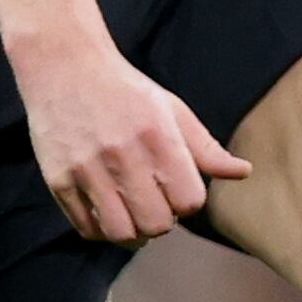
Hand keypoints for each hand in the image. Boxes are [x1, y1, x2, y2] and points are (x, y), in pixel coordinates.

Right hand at [10, 32, 251, 242]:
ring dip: (132, 234)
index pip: (189, 201)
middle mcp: (123, 155)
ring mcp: (87, 169)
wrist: (65, 66)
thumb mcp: (172, 110)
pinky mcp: (58, 179)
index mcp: (159, 137)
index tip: (177, 190)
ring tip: (133, 218)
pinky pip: (85, 227)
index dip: (187, 203)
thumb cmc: (127, 92)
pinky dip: (100, 230)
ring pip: (120, 232)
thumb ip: (205, 148)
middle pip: (156, 224)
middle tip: (155, 207)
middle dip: (162, 222)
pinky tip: (107, 213)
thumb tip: (244, 172)